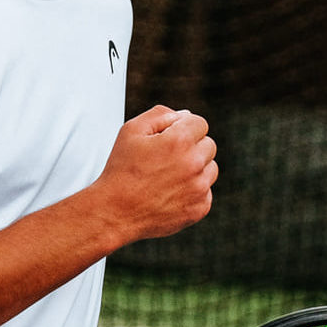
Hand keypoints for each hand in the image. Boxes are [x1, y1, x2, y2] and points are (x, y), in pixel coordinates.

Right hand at [91, 104, 216, 245]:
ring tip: (168, 176)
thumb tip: (184, 116)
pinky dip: (193, 191)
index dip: (182, 128)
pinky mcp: (200, 208)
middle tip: (165, 159)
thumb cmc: (121, 170)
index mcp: (179, 141)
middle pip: (208, 145)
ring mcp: (199, 188)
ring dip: (196, 169)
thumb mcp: (131, 131)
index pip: (199, 123)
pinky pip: (206, 192)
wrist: (115, 212)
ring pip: (210, 169)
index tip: (168, 139)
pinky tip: (170, 193)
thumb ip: (160, 115)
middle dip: (191, 147)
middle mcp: (194, 163)